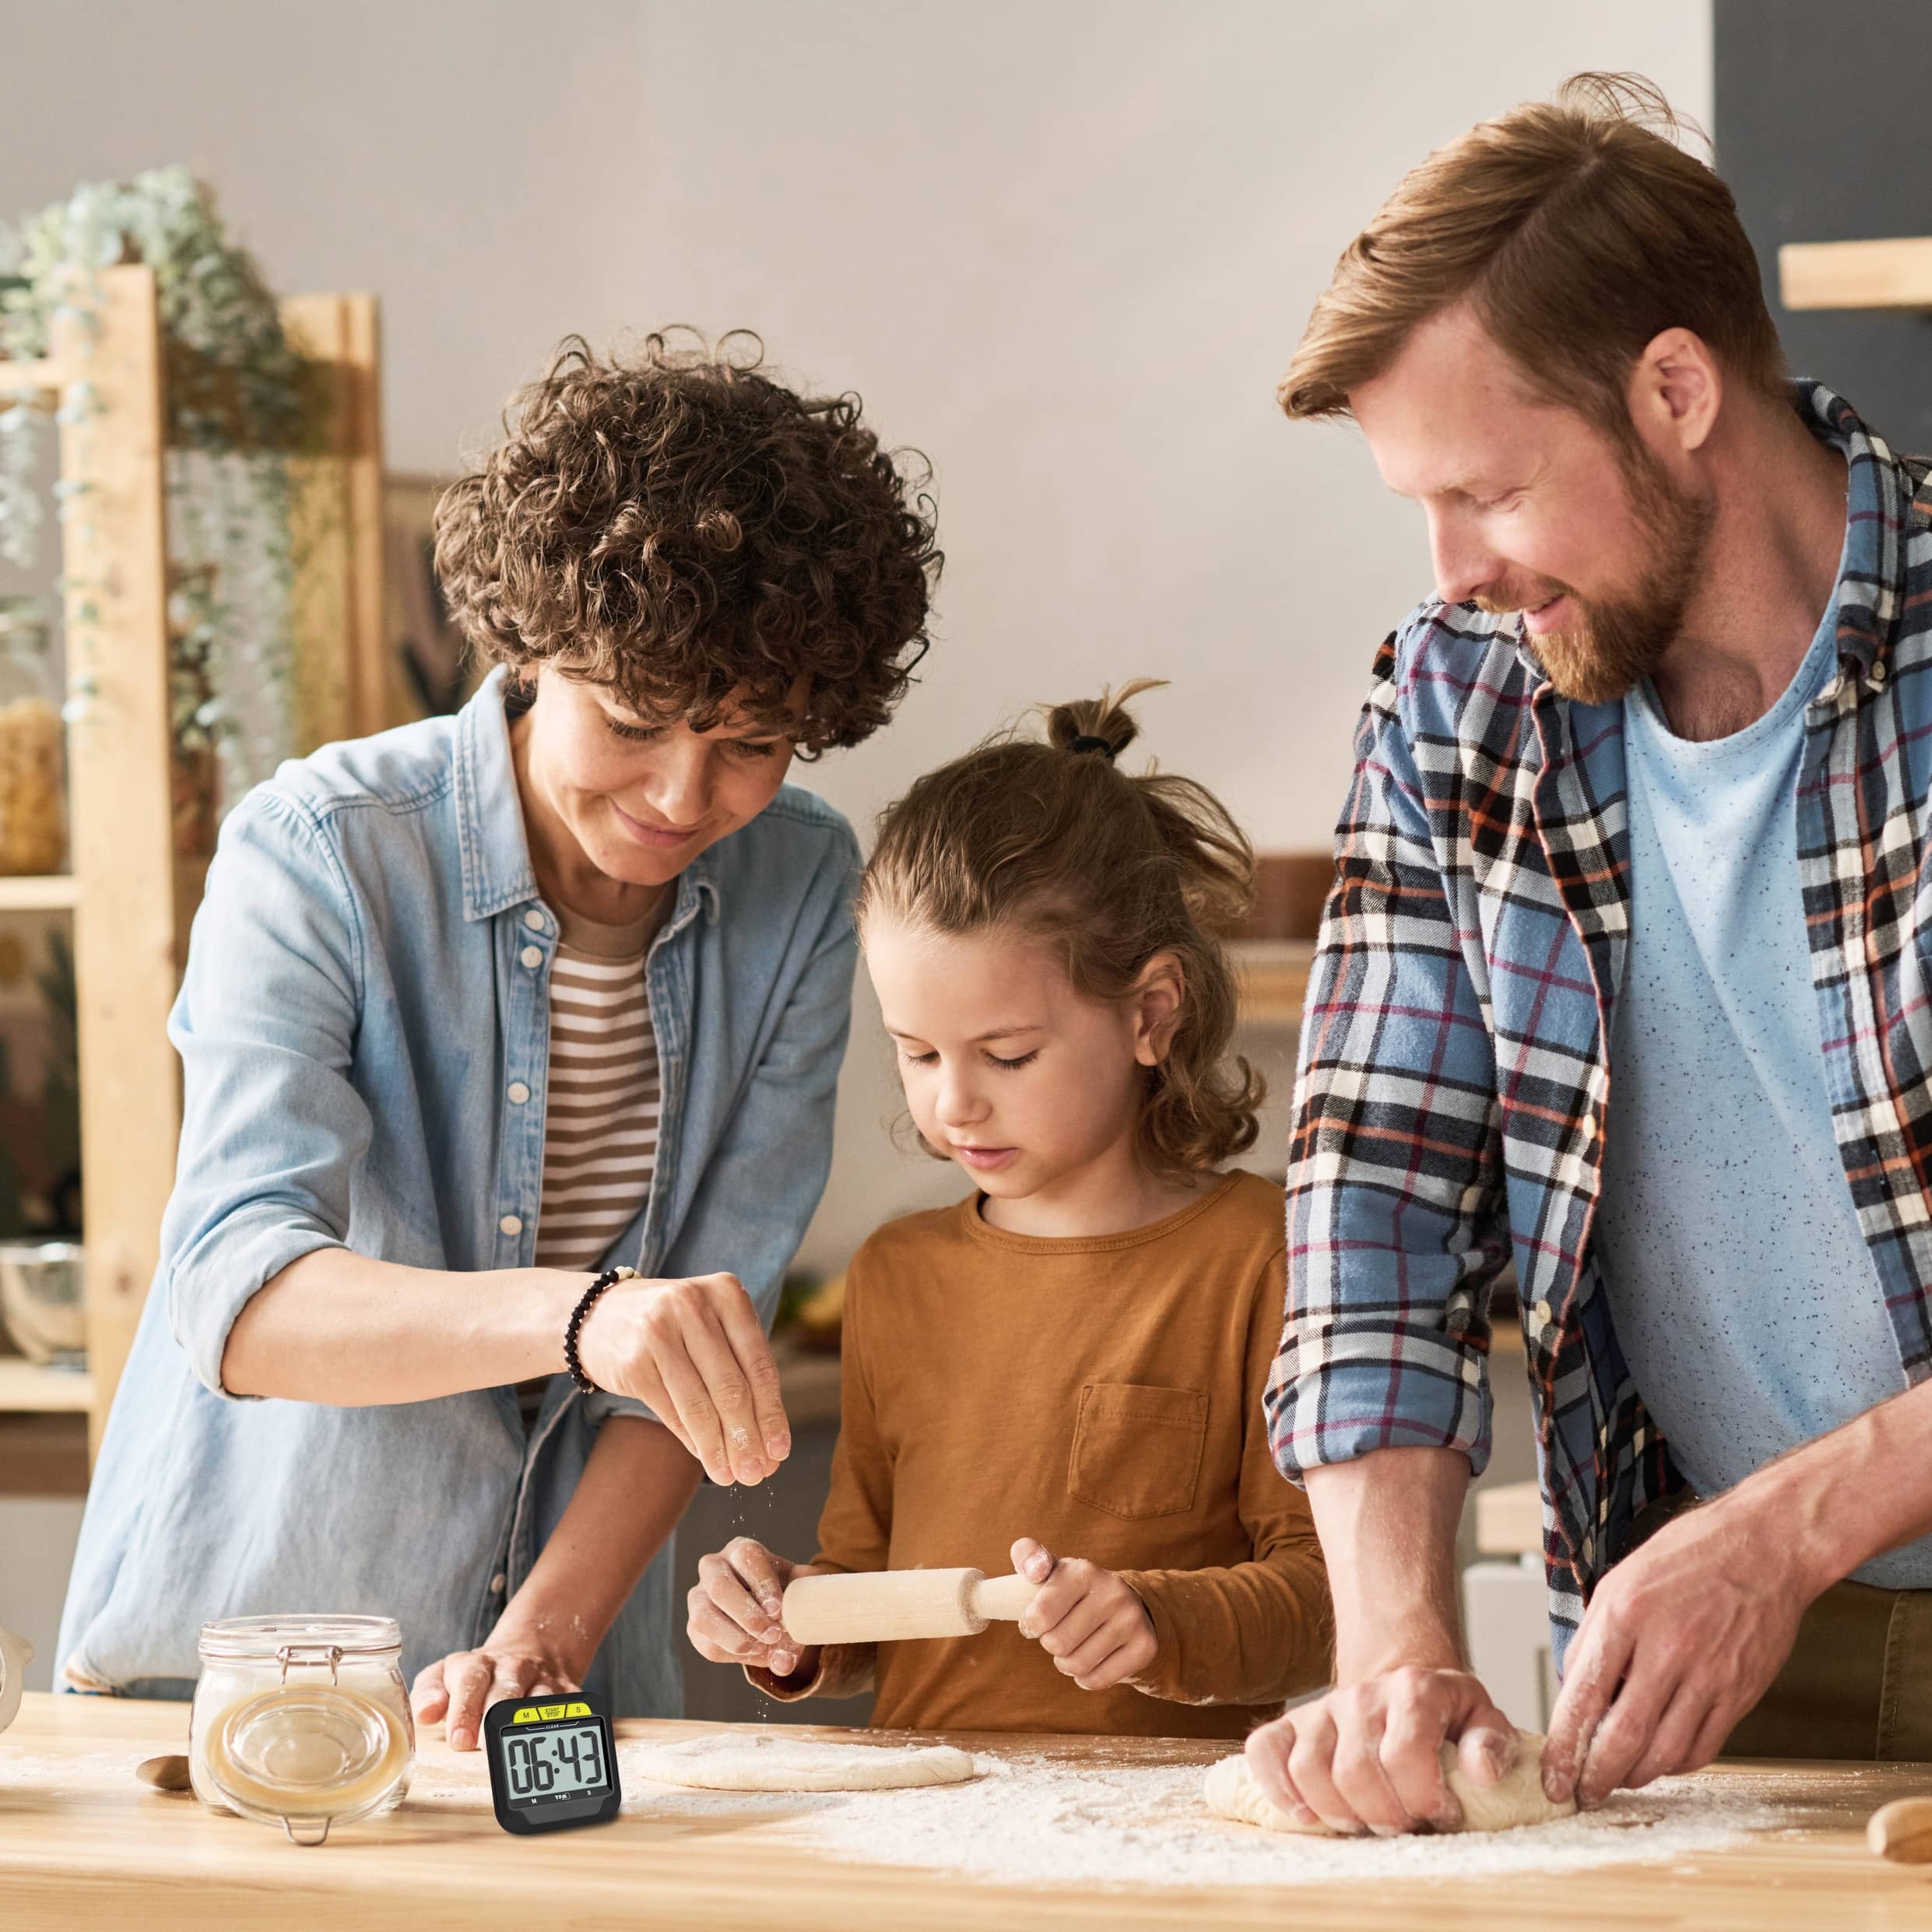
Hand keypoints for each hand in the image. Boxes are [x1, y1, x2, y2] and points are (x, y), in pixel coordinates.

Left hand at [412, 1621, 588, 1752]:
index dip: (464, 1710)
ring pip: (540, 1699)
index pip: (470, 1681)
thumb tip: (424, 1714)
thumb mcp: (446, 1676)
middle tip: (483, 1748)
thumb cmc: (478, 1678)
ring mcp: (542, 1679)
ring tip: (520, 1749)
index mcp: (478, 1665)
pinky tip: (560, 1739)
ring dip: (529, 1724)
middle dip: (493, 1721)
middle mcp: (512, 1668)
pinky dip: (566, 1722)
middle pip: (506, 1692)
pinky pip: (571, 1706)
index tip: (459, 1740)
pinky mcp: (567, 1691)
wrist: (527, 1653)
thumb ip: (428, 1693)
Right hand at [577, 1272, 790, 1487]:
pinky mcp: (634, 1361)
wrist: (598, 1314)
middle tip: (758, 1473)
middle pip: (732, 1387)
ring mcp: (659, 1331)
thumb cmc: (674, 1327)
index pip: (759, 1363)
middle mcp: (693, 1305)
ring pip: (700, 1404)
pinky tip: (706, 1458)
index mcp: (726, 1292)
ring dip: (719, 1448)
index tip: (780, 1451)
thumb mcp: (712, 1327)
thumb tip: (771, 1443)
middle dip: (747, 1437)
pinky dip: (692, 1440)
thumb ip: (742, 1370)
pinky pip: (671, 1411)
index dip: (772, 1413)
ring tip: (731, 1476)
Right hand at [687, 1538, 819, 1679]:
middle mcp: (714, 1568)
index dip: (763, 1584)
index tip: (778, 1610)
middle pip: (720, 1587)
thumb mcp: (800, 1595)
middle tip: (773, 1634)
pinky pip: (707, 1645)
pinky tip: (756, 1653)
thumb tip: (783, 1664)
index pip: (747, 1558)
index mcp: (741, 1550)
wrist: (771, 1608)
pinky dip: (733, 1655)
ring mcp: (699, 1597)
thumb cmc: (785, 1592)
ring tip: (763, 1647)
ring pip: (704, 1618)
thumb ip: (799, 1622)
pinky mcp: (695, 1626)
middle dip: (747, 1615)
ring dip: (736, 1639)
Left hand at [1008, 1537, 1157, 1690]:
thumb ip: (1028, 1555)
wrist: (1122, 1601)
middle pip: (1058, 1644)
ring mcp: (1132, 1618)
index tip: (1036, 1622)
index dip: (1031, 1626)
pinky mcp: (1145, 1645)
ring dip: (1066, 1664)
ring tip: (1072, 1649)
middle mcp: (1112, 1592)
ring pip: (1078, 1665)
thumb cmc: (1071, 1589)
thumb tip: (1035, 1569)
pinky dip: (1086, 1678)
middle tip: (1059, 1634)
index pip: (1041, 1615)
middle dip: (1051, 1644)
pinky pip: (1099, 1679)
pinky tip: (1090, 1662)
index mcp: (1084, 1571)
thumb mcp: (1050, 1568)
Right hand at [1243, 1666, 1514, 1834]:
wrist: (1402, 1688)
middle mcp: (1362, 1693)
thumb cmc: (1446, 1718)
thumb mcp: (1482, 1720)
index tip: (1440, 1813)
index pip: (1405, 1754)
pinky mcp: (1290, 1723)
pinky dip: (1278, 1789)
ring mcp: (1321, 1707)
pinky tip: (1307, 1813)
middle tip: (1403, 1826)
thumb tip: (1483, 1774)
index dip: (1423, 1798)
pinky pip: (1265, 1752)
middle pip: (1355, 1772)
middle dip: (1383, 1817)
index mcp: (1414, 1689)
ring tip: (1364, 1823)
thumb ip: (1492, 1744)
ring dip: (1338, 1813)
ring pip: (1309, 1770)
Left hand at [1543, 1492, 1810, 1805]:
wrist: (1765, 1547)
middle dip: (1595, 1777)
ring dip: (1635, 1777)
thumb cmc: (1689, 1555)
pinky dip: (1676, 1765)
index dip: (1563, 1745)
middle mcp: (1666, 1649)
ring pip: (1664, 1753)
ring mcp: (1708, 1675)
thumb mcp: (1620, 1579)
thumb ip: (1594, 1636)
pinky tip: (1660, 1761)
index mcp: (1625, 1615)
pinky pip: (1703, 1748)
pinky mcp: (1740, 1693)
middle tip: (1581, 1794)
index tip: (1552, 1774)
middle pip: (1622, 1737)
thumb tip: (1575, 1687)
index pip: (1583, 1696)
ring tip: (1617, 1780)